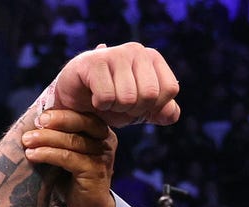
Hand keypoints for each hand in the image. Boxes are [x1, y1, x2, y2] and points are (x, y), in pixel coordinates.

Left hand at [22, 109, 116, 206]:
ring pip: (72, 140)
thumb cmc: (74, 177)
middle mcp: (105, 139)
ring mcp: (102, 155)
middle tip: (35, 123)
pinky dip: (48, 154)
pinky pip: (68, 158)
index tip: (39, 115)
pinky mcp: (95, 170)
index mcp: (100, 130)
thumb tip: (33, 120)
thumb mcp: (68, 151)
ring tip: (27, 141)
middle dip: (56, 120)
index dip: (60, 112)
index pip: (80, 114)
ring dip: (46, 139)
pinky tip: (33, 155)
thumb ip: (59, 135)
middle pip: (80, 122)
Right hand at [53, 42, 179, 127]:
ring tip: (106, 98)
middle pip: (150, 94)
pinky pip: (106, 97)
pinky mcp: (93, 62)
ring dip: (115, 108)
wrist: (76, 101)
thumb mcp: (143, 111)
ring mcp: (115, 52)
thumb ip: (163, 112)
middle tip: (119, 103)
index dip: (154, 106)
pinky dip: (99, 105)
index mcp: (153, 57)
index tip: (138, 104)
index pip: (170, 89)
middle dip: (134, 109)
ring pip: (128, 98)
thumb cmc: (112, 102)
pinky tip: (93, 95)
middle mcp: (137, 50)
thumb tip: (172, 114)